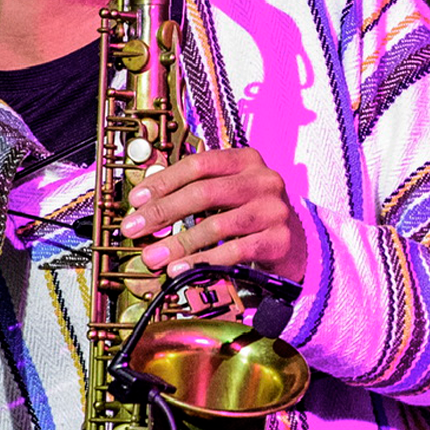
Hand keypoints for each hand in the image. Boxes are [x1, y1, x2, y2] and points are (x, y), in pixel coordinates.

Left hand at [119, 147, 306, 282]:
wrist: (295, 244)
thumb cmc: (249, 215)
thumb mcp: (226, 194)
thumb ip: (193, 191)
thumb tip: (145, 205)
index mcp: (245, 160)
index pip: (198, 164)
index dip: (163, 181)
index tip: (136, 200)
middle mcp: (263, 180)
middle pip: (203, 192)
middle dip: (162, 212)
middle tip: (134, 228)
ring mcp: (273, 209)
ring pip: (216, 224)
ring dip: (179, 242)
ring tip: (153, 256)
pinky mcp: (278, 240)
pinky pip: (234, 251)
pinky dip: (204, 261)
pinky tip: (182, 269)